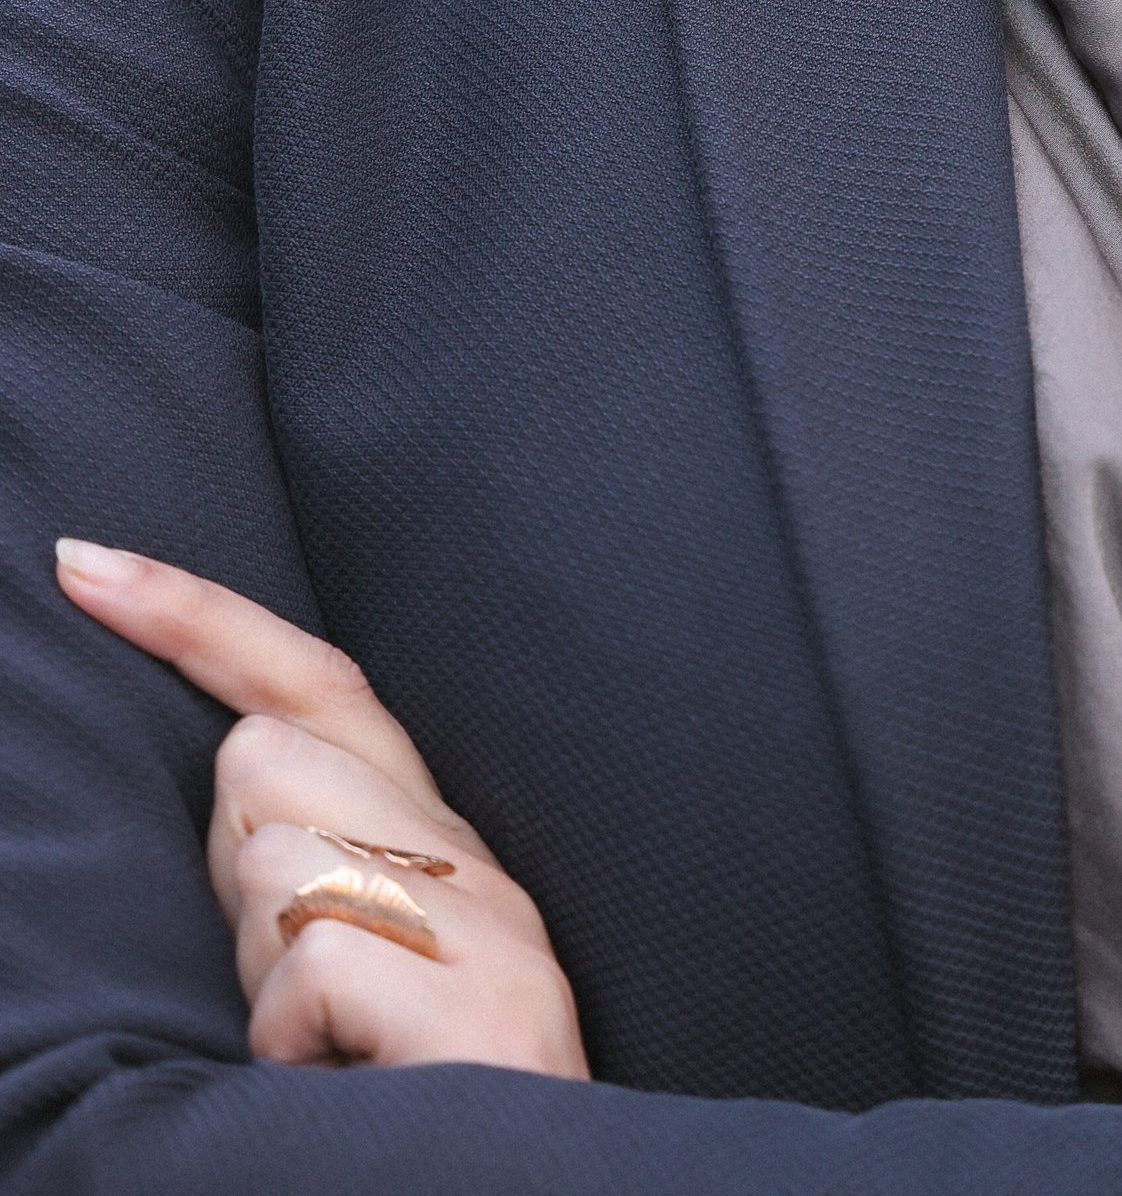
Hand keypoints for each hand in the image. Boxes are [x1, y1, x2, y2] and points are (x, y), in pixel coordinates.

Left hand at [55, 540, 588, 1078]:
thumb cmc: (418, 1114)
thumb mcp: (362, 978)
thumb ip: (319, 875)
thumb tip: (235, 778)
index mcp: (439, 845)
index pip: (320, 680)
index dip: (195, 615)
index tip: (84, 563)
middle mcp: (470, 859)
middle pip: (265, 760)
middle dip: (238, 874)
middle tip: (300, 996)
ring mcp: (480, 921)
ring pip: (273, 855)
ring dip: (262, 969)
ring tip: (328, 1049)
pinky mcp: (470, 995)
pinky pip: (306, 968)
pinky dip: (293, 1044)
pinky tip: (343, 1084)